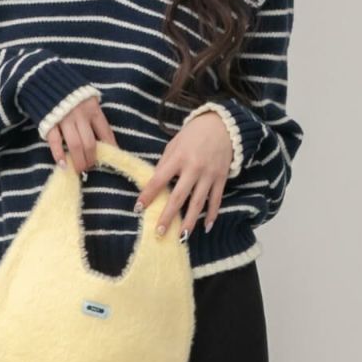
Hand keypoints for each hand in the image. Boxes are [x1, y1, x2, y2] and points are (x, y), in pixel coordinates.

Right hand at [42, 95, 116, 172]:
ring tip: (79, 170)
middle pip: (90, 143)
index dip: (110, 147)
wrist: (43, 78)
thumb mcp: (87, 98)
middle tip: (90, 167)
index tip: (110, 158)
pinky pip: (55, 142)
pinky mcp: (49, 122)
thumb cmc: (68, 91)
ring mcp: (65, 119)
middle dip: (91, 159)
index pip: (105, 132)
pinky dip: (59, 155)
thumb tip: (103, 138)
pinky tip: (63, 165)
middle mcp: (81, 115)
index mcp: (93, 108)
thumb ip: (93, 115)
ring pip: (75, 145)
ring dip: (78, 161)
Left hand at [133, 111, 232, 237]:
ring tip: (182, 237)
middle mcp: (194, 167)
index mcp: (178, 157)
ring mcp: (209, 174)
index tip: (138, 208)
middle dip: (168, 216)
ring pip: (198, 202)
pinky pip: (216, 199)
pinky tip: (206, 226)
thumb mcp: (174, 144)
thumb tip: (154, 183)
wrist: (223, 124)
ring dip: (189, 221)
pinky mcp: (222, 177)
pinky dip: (212, 214)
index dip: (148, 195)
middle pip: (179, 196)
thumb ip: (165, 163)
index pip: (159, 179)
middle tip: (159, 232)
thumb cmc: (193, 134)